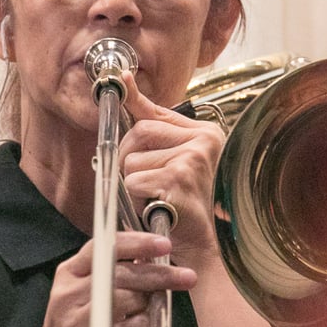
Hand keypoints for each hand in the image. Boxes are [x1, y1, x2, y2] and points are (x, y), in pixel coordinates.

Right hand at [27, 230, 196, 326]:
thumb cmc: (70, 326)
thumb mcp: (78, 292)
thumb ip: (108, 274)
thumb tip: (151, 258)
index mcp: (69, 272)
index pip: (103, 246)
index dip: (136, 243)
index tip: (164, 243)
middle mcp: (70, 292)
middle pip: (121, 273)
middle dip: (158, 273)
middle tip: (185, 276)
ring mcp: (79, 319)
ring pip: (129, 298)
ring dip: (151, 301)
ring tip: (157, 304)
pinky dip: (145, 323)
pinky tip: (146, 325)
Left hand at [118, 72, 225, 270]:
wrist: (198, 248)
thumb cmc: (182, 205)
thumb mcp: (173, 161)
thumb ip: (154, 126)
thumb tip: (126, 82)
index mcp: (206, 133)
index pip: (158, 111)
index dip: (134, 98)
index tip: (121, 78)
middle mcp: (204, 141)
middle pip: (139, 132)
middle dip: (129, 158)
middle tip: (144, 183)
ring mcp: (193, 158)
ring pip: (133, 159)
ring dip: (133, 184)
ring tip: (156, 198)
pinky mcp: (179, 178)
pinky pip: (135, 180)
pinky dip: (137, 199)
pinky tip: (156, 207)